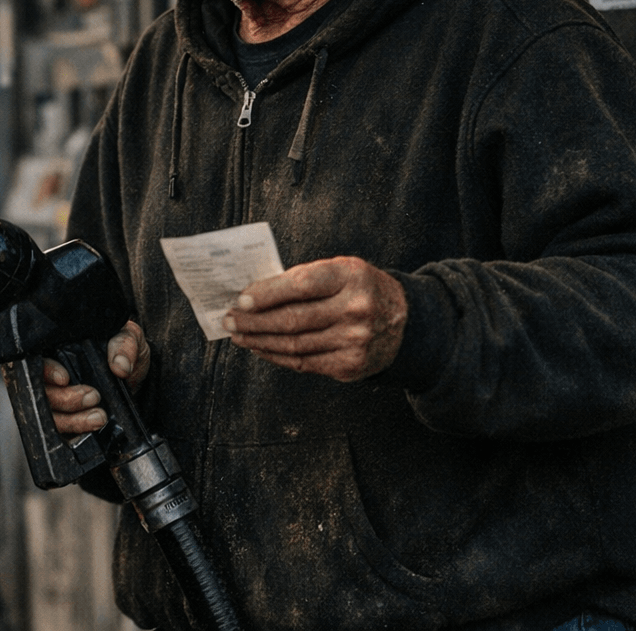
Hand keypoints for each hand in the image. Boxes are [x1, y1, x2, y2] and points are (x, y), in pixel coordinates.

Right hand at [42, 320, 150, 434]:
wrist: (135, 377)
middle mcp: (53, 376)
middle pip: (41, 392)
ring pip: (50, 417)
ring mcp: (59, 401)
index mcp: (60, 349)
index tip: (64, 378)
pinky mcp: (69, 420)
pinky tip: (93, 428)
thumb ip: (125, 345)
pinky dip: (76, 433)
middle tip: (93, 396)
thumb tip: (120, 366)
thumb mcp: (129, 339)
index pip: (38, 360)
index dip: (46, 371)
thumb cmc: (125, 353)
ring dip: (72, 420)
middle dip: (64, 398)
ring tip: (99, 417)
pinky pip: (63, 433)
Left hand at [222, 257, 405, 380]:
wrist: (406, 322)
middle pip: (293, 320)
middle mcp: (356, 309)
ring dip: (259, 341)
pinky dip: (276, 356)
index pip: (301, 285)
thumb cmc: (360, 289)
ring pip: (294, 345)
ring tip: (238, 334)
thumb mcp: (342, 270)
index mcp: (351, 276)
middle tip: (229, 320)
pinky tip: (260, 348)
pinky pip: (304, 363)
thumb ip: (304, 279)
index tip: (240, 300)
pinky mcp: (351, 366)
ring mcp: (355, 341)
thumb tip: (253, 295)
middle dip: (253, 321)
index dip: (266, 294)